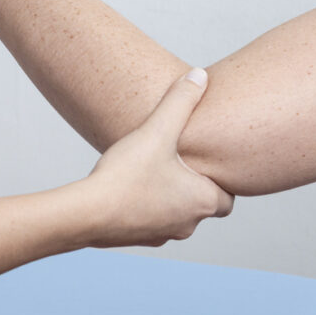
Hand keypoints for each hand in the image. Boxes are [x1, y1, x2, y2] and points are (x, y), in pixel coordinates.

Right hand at [84, 69, 234, 247]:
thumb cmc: (126, 175)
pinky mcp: (138, 239)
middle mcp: (187, 224)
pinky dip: (148, 207)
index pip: (229, 198)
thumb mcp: (157, 131)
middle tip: (181, 163)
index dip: (221, 180)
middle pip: (203, 206)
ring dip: (171, 197)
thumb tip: (200, 76)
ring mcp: (162, 235)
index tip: (206, 162)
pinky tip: (130, 187)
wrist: (86, 214)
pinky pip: (152, 223)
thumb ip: (180, 102)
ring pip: (177, 216)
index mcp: (202, 201)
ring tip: (154, 171)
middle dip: (195, 186)